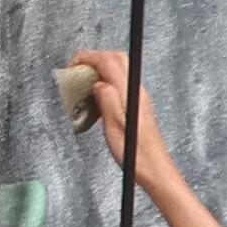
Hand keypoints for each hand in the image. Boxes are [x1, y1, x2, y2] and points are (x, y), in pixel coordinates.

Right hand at [68, 48, 179, 194]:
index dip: (87, 58)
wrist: (153, 168)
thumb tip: (97, 83)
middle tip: (76, 71)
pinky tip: (96, 100)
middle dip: (93, 59)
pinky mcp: (137, 106)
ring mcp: (138, 98)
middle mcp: (136, 92)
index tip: (72, 65)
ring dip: (98, 71)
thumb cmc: (136, 154)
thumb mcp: (114, 126)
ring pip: (118, 70)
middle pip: (115, 59)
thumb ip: (106, 99)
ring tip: (83, 86)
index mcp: (130, 93)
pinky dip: (104, 85)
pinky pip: (119, 85)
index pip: (108, 60)